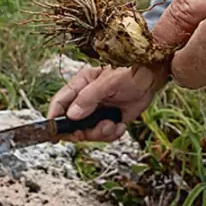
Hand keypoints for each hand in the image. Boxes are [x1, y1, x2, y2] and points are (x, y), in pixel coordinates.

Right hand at [47, 64, 169, 141]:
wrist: (152, 76)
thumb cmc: (130, 71)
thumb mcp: (108, 83)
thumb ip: (89, 98)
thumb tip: (72, 115)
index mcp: (80, 85)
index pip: (60, 102)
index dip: (54, 118)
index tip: (52, 133)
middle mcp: (87, 99)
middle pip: (72, 123)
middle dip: (82, 131)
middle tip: (91, 132)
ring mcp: (98, 110)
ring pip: (88, 132)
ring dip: (99, 134)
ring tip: (112, 125)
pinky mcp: (111, 119)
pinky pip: (105, 134)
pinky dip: (112, 134)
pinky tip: (120, 125)